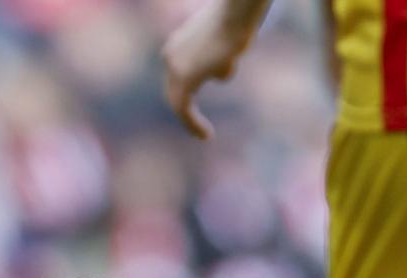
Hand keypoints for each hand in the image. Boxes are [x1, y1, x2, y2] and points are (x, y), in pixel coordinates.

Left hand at [162, 0, 272, 138]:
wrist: (235, 13)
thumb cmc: (237, 21)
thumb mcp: (223, 39)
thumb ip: (216, 55)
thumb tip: (218, 70)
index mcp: (176, 45)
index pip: (176, 77)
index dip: (185, 95)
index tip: (194, 110)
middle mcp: (170, 56)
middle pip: (174, 92)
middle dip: (186, 113)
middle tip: (198, 130)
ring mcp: (175, 67)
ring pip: (180, 101)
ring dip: (192, 120)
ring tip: (205, 132)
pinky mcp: (185, 78)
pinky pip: (183, 109)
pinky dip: (193, 125)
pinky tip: (205, 136)